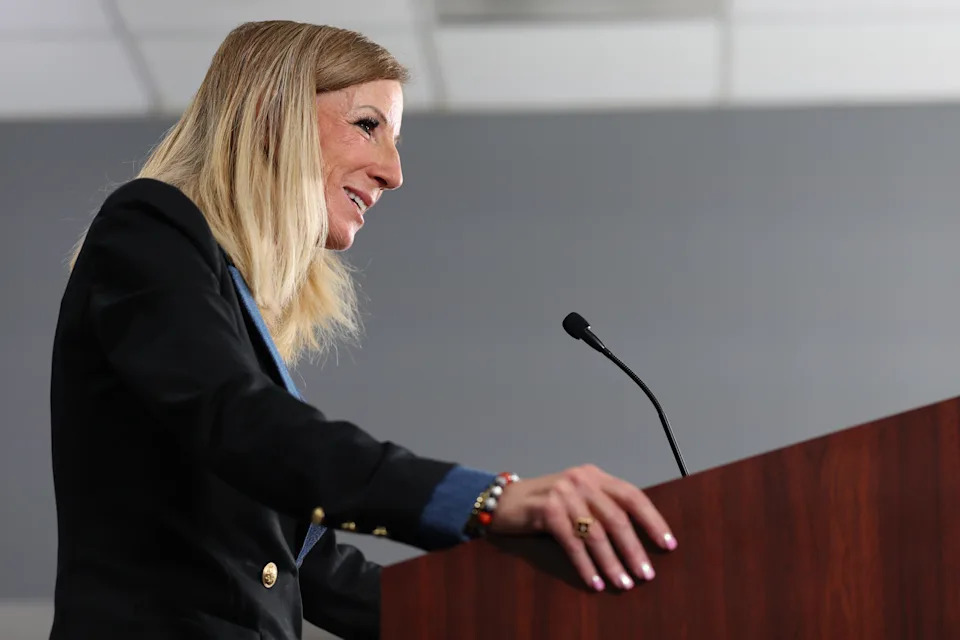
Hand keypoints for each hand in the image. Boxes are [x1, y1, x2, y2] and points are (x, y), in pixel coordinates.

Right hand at [488, 464, 676, 591]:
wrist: (501, 501)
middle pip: (617, 518)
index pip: (632, 495)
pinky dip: (586, 565)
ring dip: (612, 563)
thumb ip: (600, 506)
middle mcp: (581, 480)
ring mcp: (563, 494)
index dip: (653, 520)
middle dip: (634, 549)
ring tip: (623, 583)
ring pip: (596, 534)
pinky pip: (572, 543)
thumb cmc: (543, 504)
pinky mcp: (546, 510)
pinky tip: (594, 582)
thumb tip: (636, 538)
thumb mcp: (575, 496)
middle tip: (646, 574)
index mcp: (594, 475)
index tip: (667, 544)